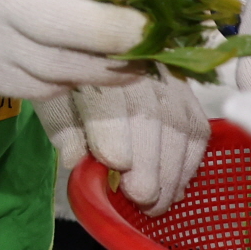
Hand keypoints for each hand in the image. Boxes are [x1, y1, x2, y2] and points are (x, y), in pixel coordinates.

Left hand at [36, 78, 211, 211]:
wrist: (95, 45)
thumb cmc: (70, 79)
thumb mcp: (52, 97)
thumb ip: (63, 127)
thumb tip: (75, 160)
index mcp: (94, 66)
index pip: (108, 102)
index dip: (116, 140)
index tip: (116, 167)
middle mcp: (136, 68)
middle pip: (152, 118)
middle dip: (151, 168)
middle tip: (142, 202)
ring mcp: (166, 77)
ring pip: (180, 126)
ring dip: (173, 173)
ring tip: (157, 204)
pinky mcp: (186, 91)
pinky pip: (197, 129)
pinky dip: (191, 162)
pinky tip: (176, 185)